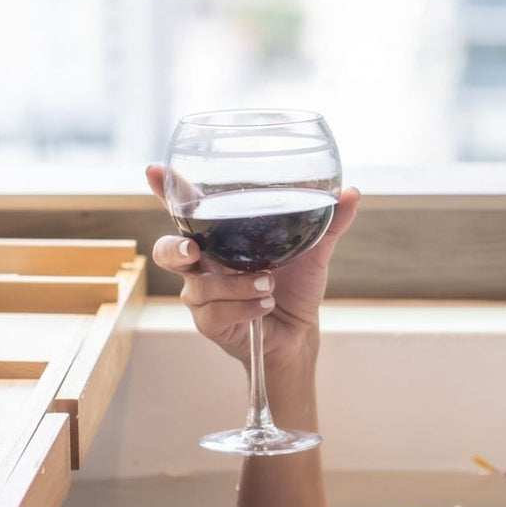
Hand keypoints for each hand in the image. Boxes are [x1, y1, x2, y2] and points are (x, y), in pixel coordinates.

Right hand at [146, 164, 359, 376]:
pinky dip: (243, 307)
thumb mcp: (314, 252)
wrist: (299, 336)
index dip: (165, 190)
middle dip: (175, 247)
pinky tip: (264, 306)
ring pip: (198, 286)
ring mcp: (202, 295)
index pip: (185, 210)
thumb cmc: (296, 288)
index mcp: (220, 238)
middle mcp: (203, 265)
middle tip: (194, 248)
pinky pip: (214, 312)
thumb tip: (351, 192)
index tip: (155, 170)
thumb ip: (328, 223)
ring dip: (235, 284)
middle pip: (167, 251)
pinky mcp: (209, 323)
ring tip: (269, 283)